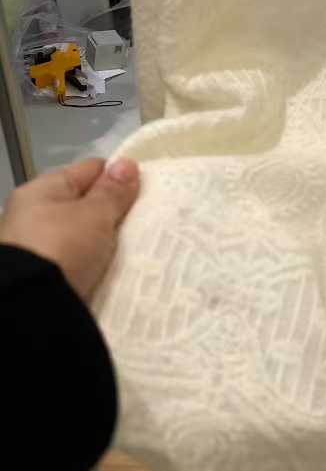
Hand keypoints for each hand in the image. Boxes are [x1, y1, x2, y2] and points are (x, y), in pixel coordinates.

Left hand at [0, 157, 139, 303]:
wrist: (33, 307)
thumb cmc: (62, 247)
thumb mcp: (94, 214)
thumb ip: (112, 191)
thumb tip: (126, 163)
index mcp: (40, 191)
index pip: (89, 170)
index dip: (118, 176)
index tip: (146, 189)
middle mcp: (33, 216)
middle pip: (85, 205)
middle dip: (113, 212)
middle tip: (146, 220)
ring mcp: (37, 249)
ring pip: (83, 236)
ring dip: (105, 241)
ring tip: (136, 245)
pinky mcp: (45, 278)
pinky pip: (79, 262)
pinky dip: (96, 263)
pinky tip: (116, 267)